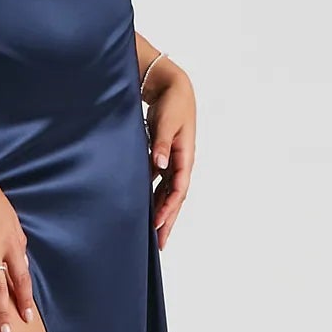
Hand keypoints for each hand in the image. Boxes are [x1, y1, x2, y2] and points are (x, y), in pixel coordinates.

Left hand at [143, 63, 194, 250]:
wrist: (173, 88)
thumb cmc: (172, 103)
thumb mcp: (166, 122)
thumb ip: (160, 143)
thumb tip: (160, 164)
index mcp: (185, 156)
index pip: (178, 189)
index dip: (168, 208)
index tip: (156, 223)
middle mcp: (181, 162)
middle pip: (175, 198)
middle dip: (168, 221)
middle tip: (160, 243)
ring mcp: (173, 161)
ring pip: (168, 194)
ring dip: (162, 212)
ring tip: (154, 233)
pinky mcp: (164, 157)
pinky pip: (161, 183)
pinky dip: (155, 197)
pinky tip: (147, 209)